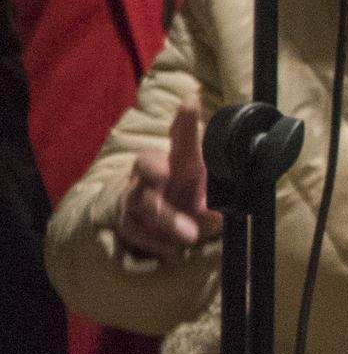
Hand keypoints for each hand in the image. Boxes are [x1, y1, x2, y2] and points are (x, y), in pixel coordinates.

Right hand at [115, 105, 223, 261]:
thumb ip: (216, 203)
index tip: (191, 102)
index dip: (186, 121)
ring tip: (189, 236)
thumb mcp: (215, 202)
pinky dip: (155, 242)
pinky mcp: (126, 219)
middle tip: (169, 177)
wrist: (172, 234)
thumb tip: (210, 211)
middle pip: (146, 162)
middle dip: (157, 171)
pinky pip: (134, 228)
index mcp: (182, 161)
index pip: (184, 139)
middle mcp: (154, 172)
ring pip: (141, 200)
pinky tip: (172, 251)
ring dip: (166, 219)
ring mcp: (136, 194)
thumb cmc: (198, 205)